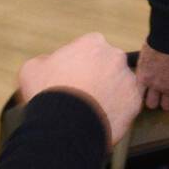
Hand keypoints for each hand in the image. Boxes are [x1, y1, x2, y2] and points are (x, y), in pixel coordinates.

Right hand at [17, 32, 142, 148]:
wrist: (65, 125)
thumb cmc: (47, 93)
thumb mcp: (32, 69)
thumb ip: (46, 60)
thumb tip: (49, 63)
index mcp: (93, 43)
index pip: (89, 49)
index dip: (78, 64)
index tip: (70, 78)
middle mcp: (116, 56)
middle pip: (107, 66)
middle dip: (96, 77)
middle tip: (81, 95)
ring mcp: (128, 79)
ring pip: (118, 85)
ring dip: (108, 94)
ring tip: (90, 111)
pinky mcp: (136, 102)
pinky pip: (126, 105)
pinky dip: (116, 112)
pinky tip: (100, 120)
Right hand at [136, 40, 168, 110]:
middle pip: (166, 106)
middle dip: (168, 100)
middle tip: (168, 91)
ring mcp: (154, 84)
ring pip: (151, 103)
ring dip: (154, 98)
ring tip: (155, 90)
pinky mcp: (142, 77)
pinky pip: (139, 92)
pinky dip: (142, 91)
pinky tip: (145, 86)